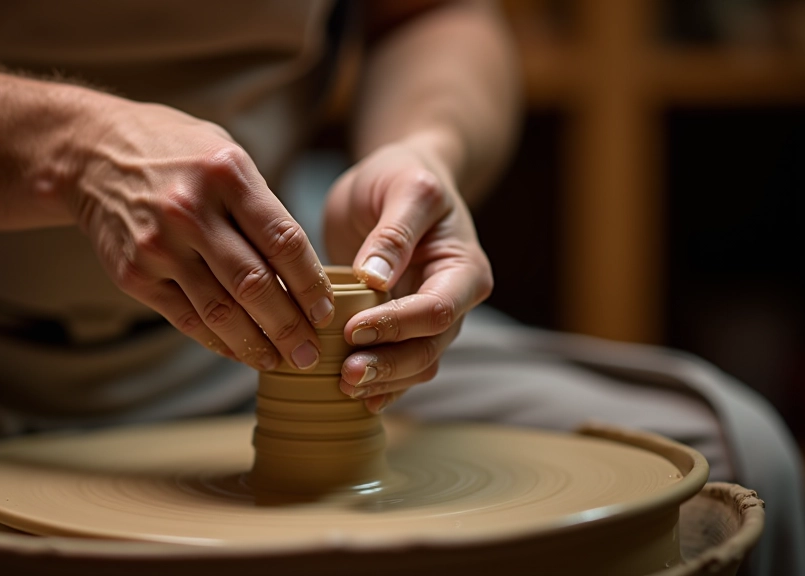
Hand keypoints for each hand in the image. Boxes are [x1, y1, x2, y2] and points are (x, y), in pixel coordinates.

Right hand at [68, 96, 333, 370]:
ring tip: (280, 361)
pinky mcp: (134, 274)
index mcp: (226, 174)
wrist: (92, 154)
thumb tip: (304, 272)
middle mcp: (191, 210)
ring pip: (220, 311)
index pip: (283, 241)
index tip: (327, 313)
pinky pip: (186, 319)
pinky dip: (218, 341)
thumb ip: (261, 207)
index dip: (311, 285)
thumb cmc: (176, 154)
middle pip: (254, 284)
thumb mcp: (225, 156)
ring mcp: (158, 246)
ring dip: (256, 345)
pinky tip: (240, 352)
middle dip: (289, 327)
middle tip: (310, 353)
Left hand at [323, 134, 492, 411]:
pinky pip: (398, 366)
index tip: (354, 328)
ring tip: (341, 387)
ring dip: (382, 381)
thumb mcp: (404, 188)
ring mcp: (428, 320)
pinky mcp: (402, 328)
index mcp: (463, 269)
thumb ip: (395, 231)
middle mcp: (453, 302)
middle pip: (429, 349)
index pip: (437, 310)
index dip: (398, 325)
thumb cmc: (404, 176)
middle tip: (345, 376)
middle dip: (389, 366)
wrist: (399, 180)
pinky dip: (379, 384)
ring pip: (415, 366)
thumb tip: (376, 276)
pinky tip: (352, 400)